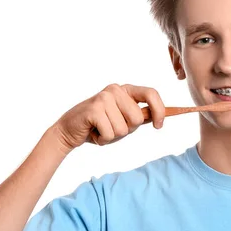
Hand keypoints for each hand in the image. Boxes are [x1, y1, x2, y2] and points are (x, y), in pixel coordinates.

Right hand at [50, 83, 165, 152]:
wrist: (69, 131)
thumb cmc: (99, 127)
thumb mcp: (123, 120)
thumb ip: (140, 116)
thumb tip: (161, 116)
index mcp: (125, 90)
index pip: (151, 93)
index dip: (159, 111)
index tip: (158, 126)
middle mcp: (115, 90)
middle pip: (138, 118)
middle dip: (127, 131)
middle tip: (111, 127)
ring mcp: (104, 97)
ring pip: (124, 129)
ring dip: (113, 136)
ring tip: (100, 130)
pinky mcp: (94, 109)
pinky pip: (110, 133)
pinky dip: (103, 140)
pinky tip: (93, 132)